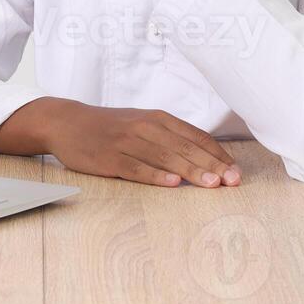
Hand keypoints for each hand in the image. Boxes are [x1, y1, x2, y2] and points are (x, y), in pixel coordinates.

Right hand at [0, 98, 240, 186]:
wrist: (67, 122)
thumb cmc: (111, 127)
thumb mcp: (142, 123)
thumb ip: (170, 137)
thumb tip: (205, 157)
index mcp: (158, 118)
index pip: (196, 136)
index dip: (217, 154)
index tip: (235, 171)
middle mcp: (146, 127)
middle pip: (184, 147)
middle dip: (211, 165)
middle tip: (233, 181)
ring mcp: (127, 142)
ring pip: (165, 157)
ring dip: (190, 171)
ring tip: (211, 185)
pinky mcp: (110, 158)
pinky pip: (136, 168)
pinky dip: (155, 175)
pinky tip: (172, 183)